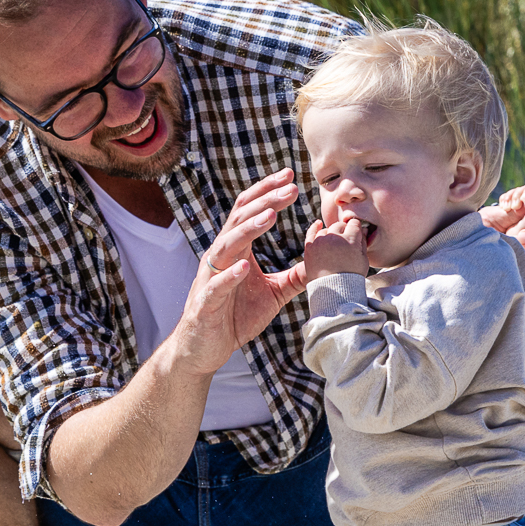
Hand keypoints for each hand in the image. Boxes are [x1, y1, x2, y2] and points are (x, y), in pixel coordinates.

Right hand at [173, 168, 307, 375]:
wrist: (203, 349)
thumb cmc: (234, 317)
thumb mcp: (273, 293)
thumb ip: (294, 275)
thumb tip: (321, 258)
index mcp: (236, 251)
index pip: (250, 212)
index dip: (268, 193)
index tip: (290, 177)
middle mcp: (221, 257)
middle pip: (240, 220)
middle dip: (265, 202)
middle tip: (290, 188)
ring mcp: (210, 278)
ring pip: (226, 246)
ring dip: (248, 230)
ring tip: (269, 216)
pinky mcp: (205, 303)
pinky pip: (217, 285)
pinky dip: (229, 275)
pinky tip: (244, 266)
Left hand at [302, 217, 368, 280]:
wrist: (332, 290)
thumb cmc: (351, 276)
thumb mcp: (363, 260)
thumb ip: (363, 243)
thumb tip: (364, 230)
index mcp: (350, 239)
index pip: (354, 224)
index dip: (356, 228)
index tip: (355, 234)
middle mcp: (335, 237)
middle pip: (340, 226)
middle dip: (344, 231)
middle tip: (344, 243)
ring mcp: (321, 241)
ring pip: (327, 230)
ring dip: (331, 235)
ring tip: (334, 246)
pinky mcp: (310, 246)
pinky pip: (311, 232)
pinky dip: (315, 227)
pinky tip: (318, 224)